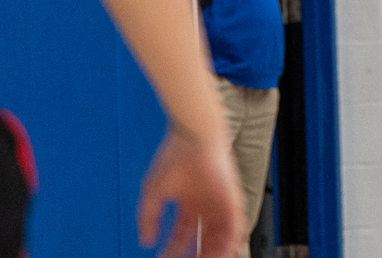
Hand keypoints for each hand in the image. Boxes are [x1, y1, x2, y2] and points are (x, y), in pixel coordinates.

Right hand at [138, 126, 243, 257]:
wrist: (193, 134)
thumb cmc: (174, 155)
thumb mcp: (153, 193)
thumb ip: (148, 218)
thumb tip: (146, 241)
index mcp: (189, 202)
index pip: (182, 234)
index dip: (174, 250)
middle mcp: (205, 204)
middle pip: (203, 238)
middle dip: (196, 254)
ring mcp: (220, 201)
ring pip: (220, 235)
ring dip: (214, 251)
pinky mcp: (232, 197)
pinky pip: (236, 224)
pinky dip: (231, 240)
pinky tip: (224, 253)